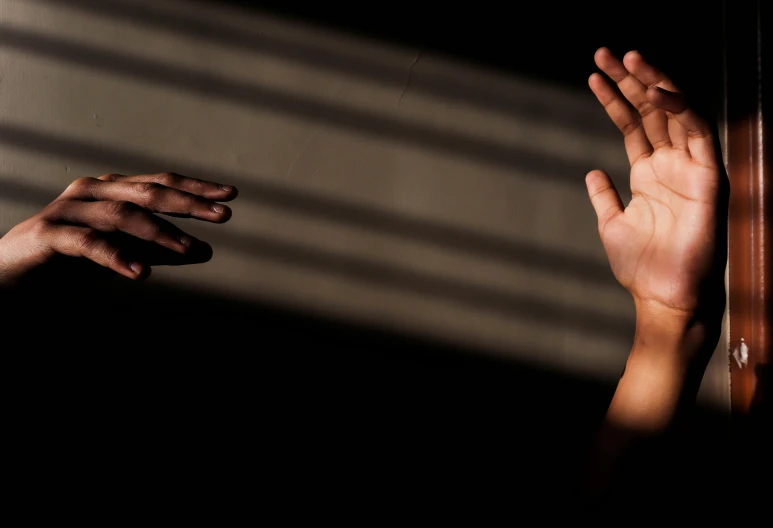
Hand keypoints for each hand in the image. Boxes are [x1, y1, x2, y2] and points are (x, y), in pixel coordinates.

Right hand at [0, 172, 237, 284]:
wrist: (11, 274)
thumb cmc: (71, 258)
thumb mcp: (125, 253)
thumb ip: (161, 250)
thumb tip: (206, 250)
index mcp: (111, 191)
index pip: (160, 184)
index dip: (195, 188)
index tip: (230, 196)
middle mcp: (92, 192)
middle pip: (148, 192)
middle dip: (189, 204)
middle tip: (223, 216)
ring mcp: (69, 210)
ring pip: (123, 215)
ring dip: (161, 233)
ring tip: (191, 250)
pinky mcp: (49, 234)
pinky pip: (89, 243)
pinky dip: (117, 257)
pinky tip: (141, 274)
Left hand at [586, 48, 725, 327]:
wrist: (661, 294)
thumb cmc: (639, 264)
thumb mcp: (612, 223)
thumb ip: (604, 196)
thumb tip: (592, 172)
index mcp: (647, 174)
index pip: (632, 125)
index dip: (614, 99)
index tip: (593, 75)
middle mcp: (669, 165)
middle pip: (651, 112)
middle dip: (630, 81)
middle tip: (606, 54)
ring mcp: (688, 169)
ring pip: (674, 114)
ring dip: (653, 85)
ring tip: (627, 59)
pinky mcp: (707, 178)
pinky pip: (697, 134)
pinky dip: (680, 109)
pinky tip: (657, 91)